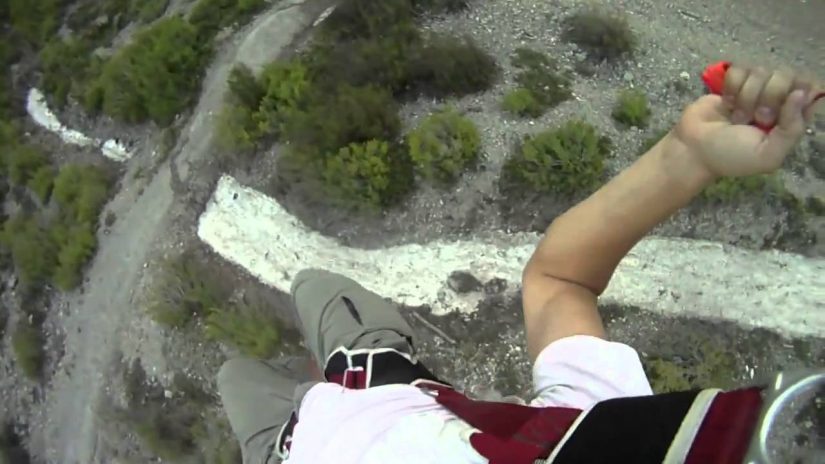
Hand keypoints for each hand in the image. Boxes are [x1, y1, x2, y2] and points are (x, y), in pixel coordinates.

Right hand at [672, 65, 820, 177]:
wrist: (693, 149)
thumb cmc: (731, 156)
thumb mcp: (768, 155)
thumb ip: (792, 129)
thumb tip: (802, 94)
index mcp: (792, 118)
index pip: (808, 89)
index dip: (796, 95)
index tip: (781, 111)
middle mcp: (777, 100)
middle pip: (786, 75)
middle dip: (768, 98)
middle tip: (757, 119)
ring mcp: (755, 89)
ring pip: (762, 71)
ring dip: (746, 97)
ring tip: (737, 117)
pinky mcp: (733, 82)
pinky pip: (740, 69)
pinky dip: (731, 87)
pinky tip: (727, 104)